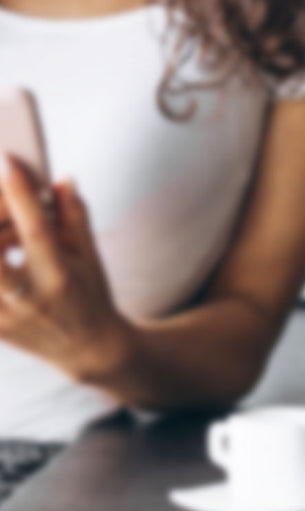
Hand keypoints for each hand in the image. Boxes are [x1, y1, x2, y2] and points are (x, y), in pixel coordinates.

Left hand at [0, 153, 132, 382]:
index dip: (20, 194)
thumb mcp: (90, 256)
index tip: (9, 161)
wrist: (88, 349)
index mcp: (60, 278)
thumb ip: (74, 215)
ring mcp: (3, 316)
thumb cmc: (89, 294)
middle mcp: (29, 299)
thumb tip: (63, 178)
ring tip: (5, 231)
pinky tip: (1, 248)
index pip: (35, 230)